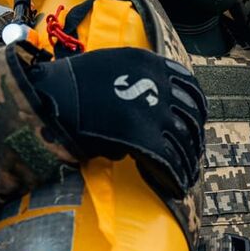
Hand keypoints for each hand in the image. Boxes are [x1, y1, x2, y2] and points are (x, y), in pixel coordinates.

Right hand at [27, 47, 206, 198]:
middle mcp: (159, 87)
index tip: (196, 119)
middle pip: (191, 116)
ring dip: (188, 160)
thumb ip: (132, 79)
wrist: (52, 98)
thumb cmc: (72, 83)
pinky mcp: (145, 139)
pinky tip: (177, 186)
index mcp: (152, 64)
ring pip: (184, 142)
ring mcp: (154, 113)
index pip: (189, 86)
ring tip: (188, 173)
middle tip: (193, 150)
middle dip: (194, 137)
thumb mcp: (109, 67)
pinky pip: (170, 162)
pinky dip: (177, 177)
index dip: (196, 107)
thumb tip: (143, 102)